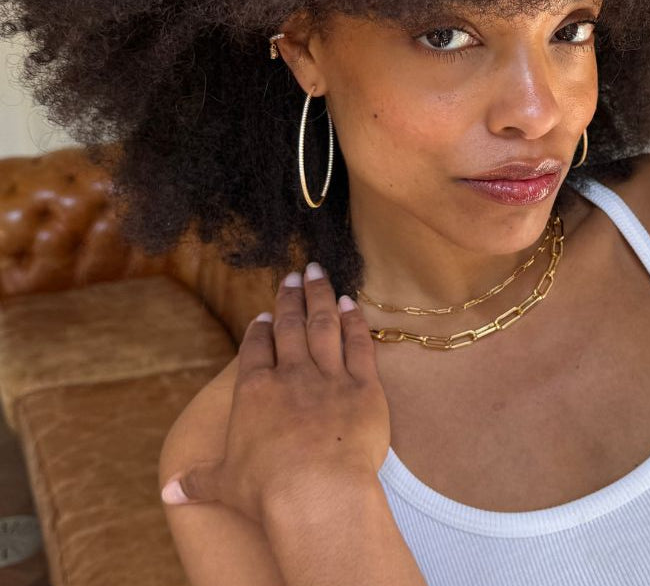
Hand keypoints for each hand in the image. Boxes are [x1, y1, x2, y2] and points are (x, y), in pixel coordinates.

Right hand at [159, 261, 389, 523]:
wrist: (317, 491)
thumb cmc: (267, 490)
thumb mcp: (224, 485)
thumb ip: (199, 480)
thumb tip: (168, 491)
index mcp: (255, 391)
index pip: (255, 349)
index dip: (259, 330)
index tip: (264, 314)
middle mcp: (291, 375)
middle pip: (289, 326)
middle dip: (291, 299)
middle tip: (294, 275)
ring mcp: (329, 377)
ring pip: (323, 326)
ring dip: (320, 297)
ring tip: (319, 274)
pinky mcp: (364, 386)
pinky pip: (359, 345)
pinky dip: (355, 322)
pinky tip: (351, 304)